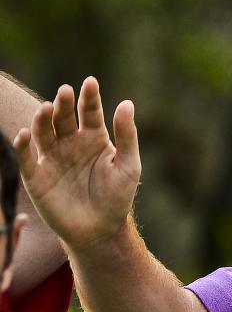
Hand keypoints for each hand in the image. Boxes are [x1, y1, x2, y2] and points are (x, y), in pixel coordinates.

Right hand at [12, 77, 140, 250]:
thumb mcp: (129, 165)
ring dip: (43, 119)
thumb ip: (127, 135)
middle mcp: (71, 143)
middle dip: (64, 103)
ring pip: (43, 132)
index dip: (89, 97)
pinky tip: (26, 134)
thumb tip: (126, 103)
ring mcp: (52, 158)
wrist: (100, 229)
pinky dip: (23, 145)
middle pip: (64, 117)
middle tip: (64, 91)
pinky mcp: (37, 177)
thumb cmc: (118, 197)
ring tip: (47, 108)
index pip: (90, 111)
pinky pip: (26, 158)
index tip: (90, 82)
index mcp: (94, 137)